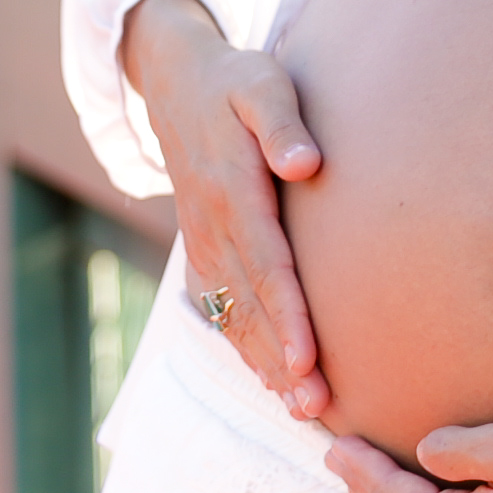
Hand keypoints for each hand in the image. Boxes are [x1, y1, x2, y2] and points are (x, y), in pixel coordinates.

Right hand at [120, 0, 332, 422]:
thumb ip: (282, 121)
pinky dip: (245, 347)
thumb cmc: (235, 81)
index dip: (287, 315)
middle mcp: (212, 225)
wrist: (177, 84)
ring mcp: (202, 242)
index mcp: (231, 188)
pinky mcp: (202, 251)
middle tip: (315, 407)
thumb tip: (306, 164)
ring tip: (301, 410)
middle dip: (282, 359)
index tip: (309, 359)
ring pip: (235, 315)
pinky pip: (221, 308)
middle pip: (251, 304)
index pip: (265, 263)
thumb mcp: (262, 82)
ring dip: (266, 365)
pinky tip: (272, 380)